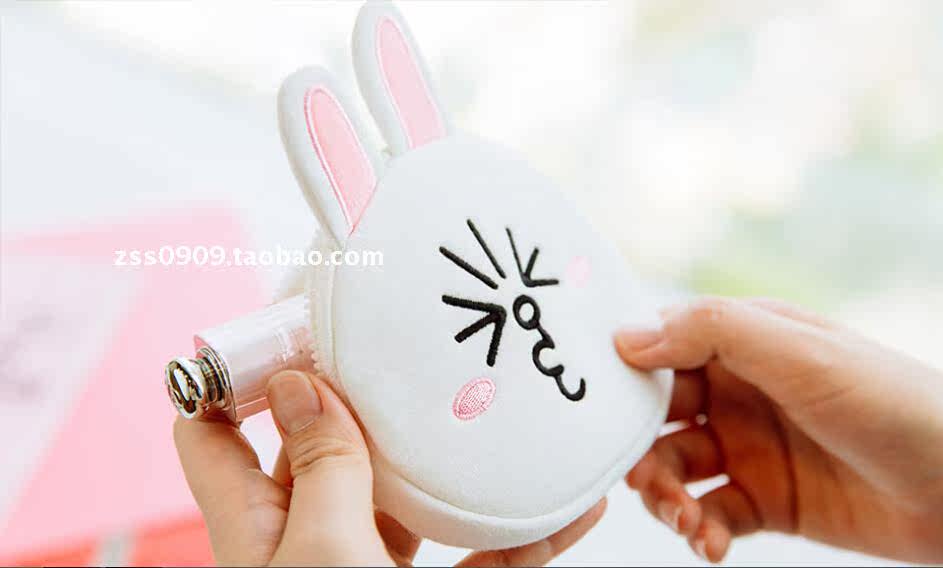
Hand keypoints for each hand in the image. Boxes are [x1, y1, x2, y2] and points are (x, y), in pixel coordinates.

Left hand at [174, 370, 605, 565]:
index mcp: (254, 521)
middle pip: (322, 443)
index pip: (210, 430)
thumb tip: (296, 383)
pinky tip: (573, 506)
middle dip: (362, 393)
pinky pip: (475, 556)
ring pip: (406, 492)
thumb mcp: (322, 555)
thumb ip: (320, 469)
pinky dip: (520, 533)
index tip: (282, 319)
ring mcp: (368, 565)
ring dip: (452, 457)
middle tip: (410, 340)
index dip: (229, 371)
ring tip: (495, 406)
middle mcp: (305, 536)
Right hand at [615, 297, 942, 562]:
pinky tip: (709, 542)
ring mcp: (750, 448)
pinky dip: (698, 530)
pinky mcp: (765, 501)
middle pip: (657, 415)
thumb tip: (626, 338)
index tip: (597, 403)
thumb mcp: (798, 352)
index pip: (662, 346)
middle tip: (642, 476)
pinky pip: (709, 514)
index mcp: (743, 343)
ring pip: (674, 468)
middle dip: (639, 446)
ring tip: (684, 518)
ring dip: (664, 495)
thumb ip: (710, 332)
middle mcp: (738, 393)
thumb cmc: (892, 402)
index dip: (626, 372)